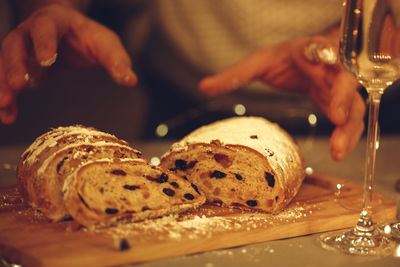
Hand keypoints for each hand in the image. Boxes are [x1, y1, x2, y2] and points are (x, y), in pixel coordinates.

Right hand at [0, 4, 136, 123]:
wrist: (70, 32)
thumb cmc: (88, 37)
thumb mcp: (106, 44)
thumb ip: (116, 60)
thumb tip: (130, 81)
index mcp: (54, 21)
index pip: (45, 27)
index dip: (44, 43)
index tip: (47, 61)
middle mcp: (30, 32)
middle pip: (15, 44)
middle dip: (15, 65)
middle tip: (19, 85)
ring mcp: (21, 49)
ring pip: (4, 63)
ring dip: (3, 84)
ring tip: (5, 105)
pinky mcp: (19, 67)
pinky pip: (7, 80)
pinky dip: (7, 98)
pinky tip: (8, 115)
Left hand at [198, 35, 364, 160]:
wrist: (304, 56)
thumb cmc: (284, 57)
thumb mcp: (259, 62)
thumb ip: (234, 75)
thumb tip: (203, 87)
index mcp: (312, 53)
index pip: (327, 61)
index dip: (333, 76)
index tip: (331, 96)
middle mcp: (331, 69)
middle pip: (347, 87)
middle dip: (345, 105)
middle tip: (338, 123)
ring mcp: (338, 87)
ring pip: (353, 107)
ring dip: (348, 129)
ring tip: (337, 152)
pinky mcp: (338, 103)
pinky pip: (348, 120)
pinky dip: (345, 135)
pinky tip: (337, 151)